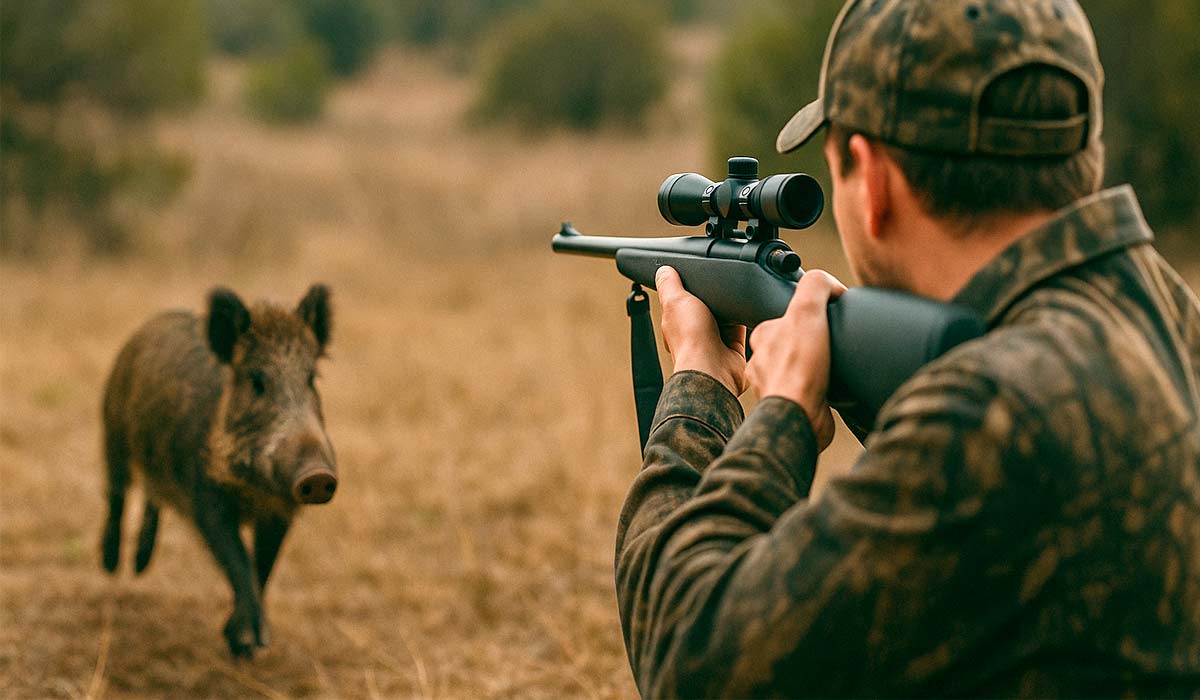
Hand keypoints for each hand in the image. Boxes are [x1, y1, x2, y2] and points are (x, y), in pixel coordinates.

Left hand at [655, 266, 746, 395]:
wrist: (713, 368)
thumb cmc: (690, 340)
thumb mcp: (675, 301)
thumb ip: (669, 285)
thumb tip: (663, 270)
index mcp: (676, 323)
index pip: (681, 301)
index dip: (688, 288)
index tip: (696, 275)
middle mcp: (694, 333)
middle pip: (705, 308)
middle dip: (712, 297)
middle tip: (719, 282)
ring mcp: (714, 341)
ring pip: (724, 317)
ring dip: (728, 308)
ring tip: (732, 293)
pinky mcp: (732, 348)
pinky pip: (740, 328)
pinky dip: (743, 318)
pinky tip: (745, 308)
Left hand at [746, 270, 846, 450]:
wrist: (800, 418)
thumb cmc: (798, 370)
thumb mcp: (807, 312)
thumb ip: (814, 287)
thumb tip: (828, 283)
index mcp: (763, 335)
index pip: (786, 314)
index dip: (811, 311)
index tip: (828, 314)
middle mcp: (764, 360)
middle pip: (794, 340)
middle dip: (814, 339)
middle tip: (832, 339)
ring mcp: (776, 384)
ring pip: (800, 366)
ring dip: (817, 364)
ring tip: (832, 362)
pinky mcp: (791, 404)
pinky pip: (808, 389)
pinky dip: (820, 386)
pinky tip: (831, 384)